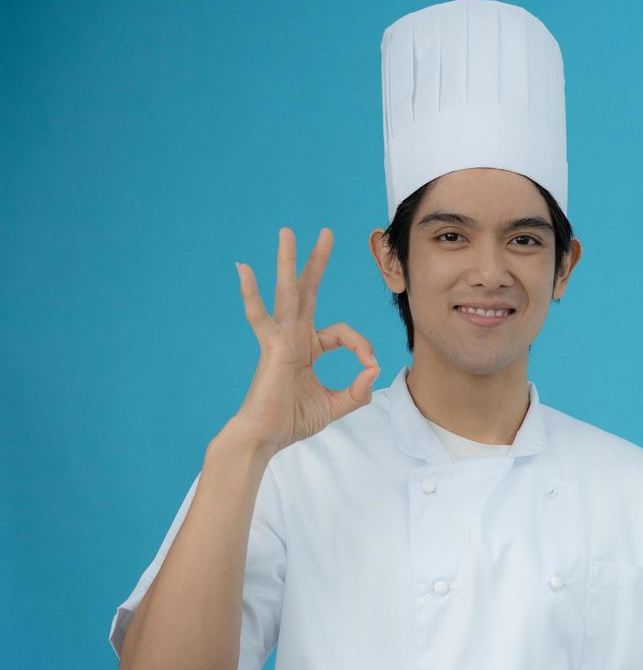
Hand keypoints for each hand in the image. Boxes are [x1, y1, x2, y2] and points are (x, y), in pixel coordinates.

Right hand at [228, 227, 378, 455]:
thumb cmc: (293, 421)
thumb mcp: (336, 406)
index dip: (362, 345)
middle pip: (308, 292)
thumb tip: (374, 371)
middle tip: (327, 232)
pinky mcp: (272, 348)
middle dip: (317, 262)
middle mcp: (294, 337)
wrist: (266, 437)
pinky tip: (243, 269)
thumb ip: (357, 391)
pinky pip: (259, 317)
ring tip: (287, 232)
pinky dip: (250, 294)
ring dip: (288, 262)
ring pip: (287, 293)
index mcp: (308, 348)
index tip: (369, 365)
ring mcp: (281, 339)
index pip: (343, 333)